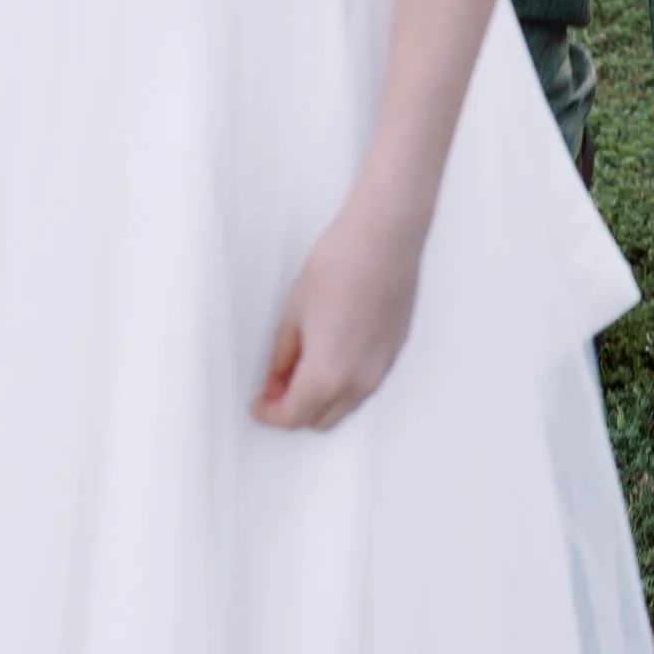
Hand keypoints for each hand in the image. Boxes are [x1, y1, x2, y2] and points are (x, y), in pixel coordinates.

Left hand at [252, 187, 424, 430]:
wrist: (385, 235)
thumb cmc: (338, 266)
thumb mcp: (293, 314)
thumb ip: (281, 358)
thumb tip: (275, 382)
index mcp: (326, 377)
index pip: (291, 417)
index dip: (269, 414)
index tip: (258, 403)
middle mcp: (358, 382)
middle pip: (320, 419)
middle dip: (295, 411)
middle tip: (276, 387)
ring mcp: (381, 368)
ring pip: (345, 405)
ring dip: (322, 399)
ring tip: (303, 367)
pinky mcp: (395, 349)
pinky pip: (365, 383)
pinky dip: (345, 382)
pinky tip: (333, 352)